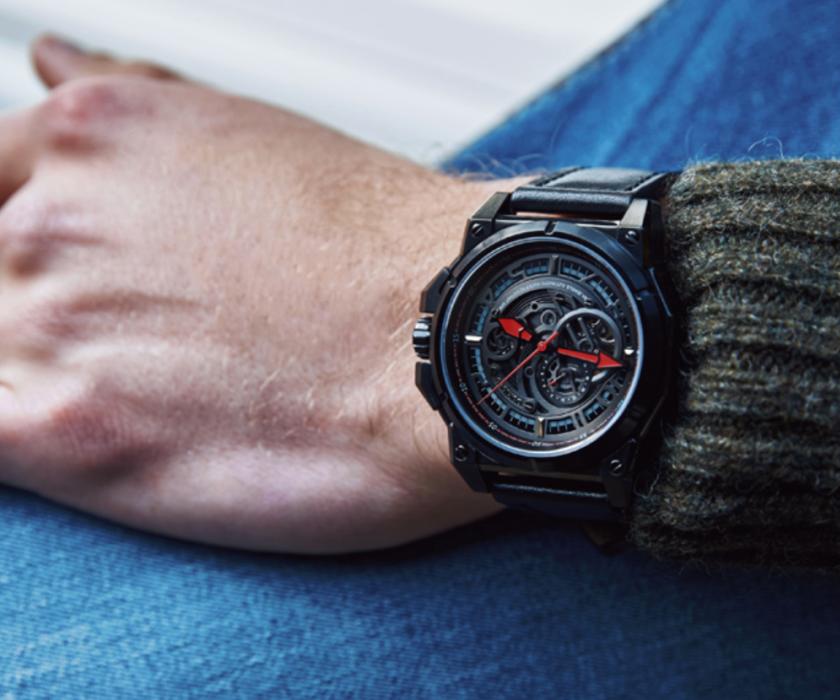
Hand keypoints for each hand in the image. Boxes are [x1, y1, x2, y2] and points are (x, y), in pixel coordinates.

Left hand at [0, 36, 514, 552]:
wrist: (458, 340)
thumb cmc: (385, 249)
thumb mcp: (252, 133)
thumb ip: (129, 94)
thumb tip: (51, 57)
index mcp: (91, 138)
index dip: (26, 240)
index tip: (89, 279)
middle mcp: (50, 219)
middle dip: (55, 312)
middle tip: (174, 347)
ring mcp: (48, 323)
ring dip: (62, 375)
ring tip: (179, 395)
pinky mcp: (67, 435)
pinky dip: (19, 427)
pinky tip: (94, 434)